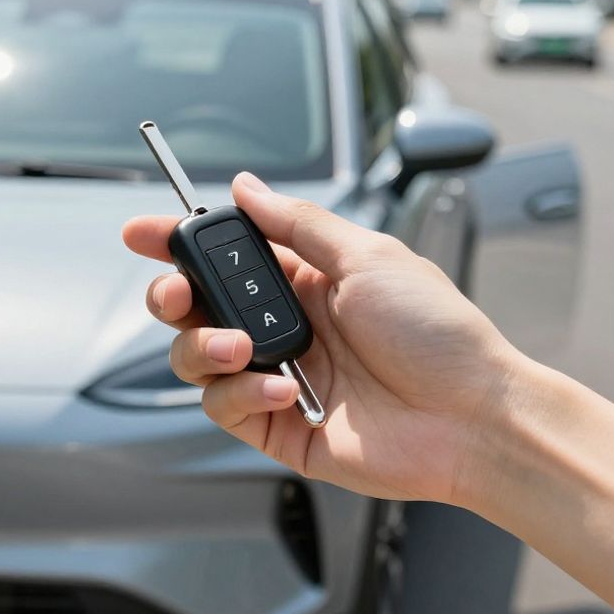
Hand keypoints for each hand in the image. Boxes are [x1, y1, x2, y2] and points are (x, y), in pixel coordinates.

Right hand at [122, 172, 526, 503]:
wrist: (472, 418)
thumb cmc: (438, 334)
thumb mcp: (368, 257)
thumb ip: (297, 224)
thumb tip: (244, 187)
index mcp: (305, 280)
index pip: (225, 256)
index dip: (178, 243)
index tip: (142, 233)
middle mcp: (285, 327)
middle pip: (196, 307)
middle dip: (171, 294)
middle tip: (177, 293)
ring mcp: (277, 376)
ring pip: (197, 358)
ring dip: (204, 346)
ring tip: (242, 347)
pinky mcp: (277, 427)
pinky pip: (224, 406)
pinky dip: (239, 393)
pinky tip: (279, 388)